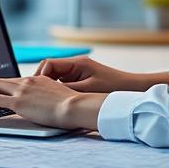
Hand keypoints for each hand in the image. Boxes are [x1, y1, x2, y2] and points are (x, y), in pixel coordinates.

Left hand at [0, 75, 107, 130]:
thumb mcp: (59, 98)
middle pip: (0, 80)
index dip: (3, 89)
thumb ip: (48, 99)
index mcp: (38, 79)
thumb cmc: (72, 106)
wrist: (75, 106)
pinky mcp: (18, 101)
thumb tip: (44, 108)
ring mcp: (22, 90)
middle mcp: (28, 81)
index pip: (14, 81)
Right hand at [35, 56, 168, 92]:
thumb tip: (49, 93)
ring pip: (56, 78)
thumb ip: (67, 90)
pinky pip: (64, 84)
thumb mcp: (87, 91)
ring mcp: (79, 73)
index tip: (34, 89)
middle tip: (35, 97)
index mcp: (76, 63)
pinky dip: (59, 92)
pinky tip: (59, 104)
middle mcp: (76, 65)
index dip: (38, 75)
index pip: (48, 64)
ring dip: (50, 88)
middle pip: (49, 70)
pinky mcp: (83, 80)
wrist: (133, 88)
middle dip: (41, 82)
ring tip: (45, 102)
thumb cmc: (113, 88)